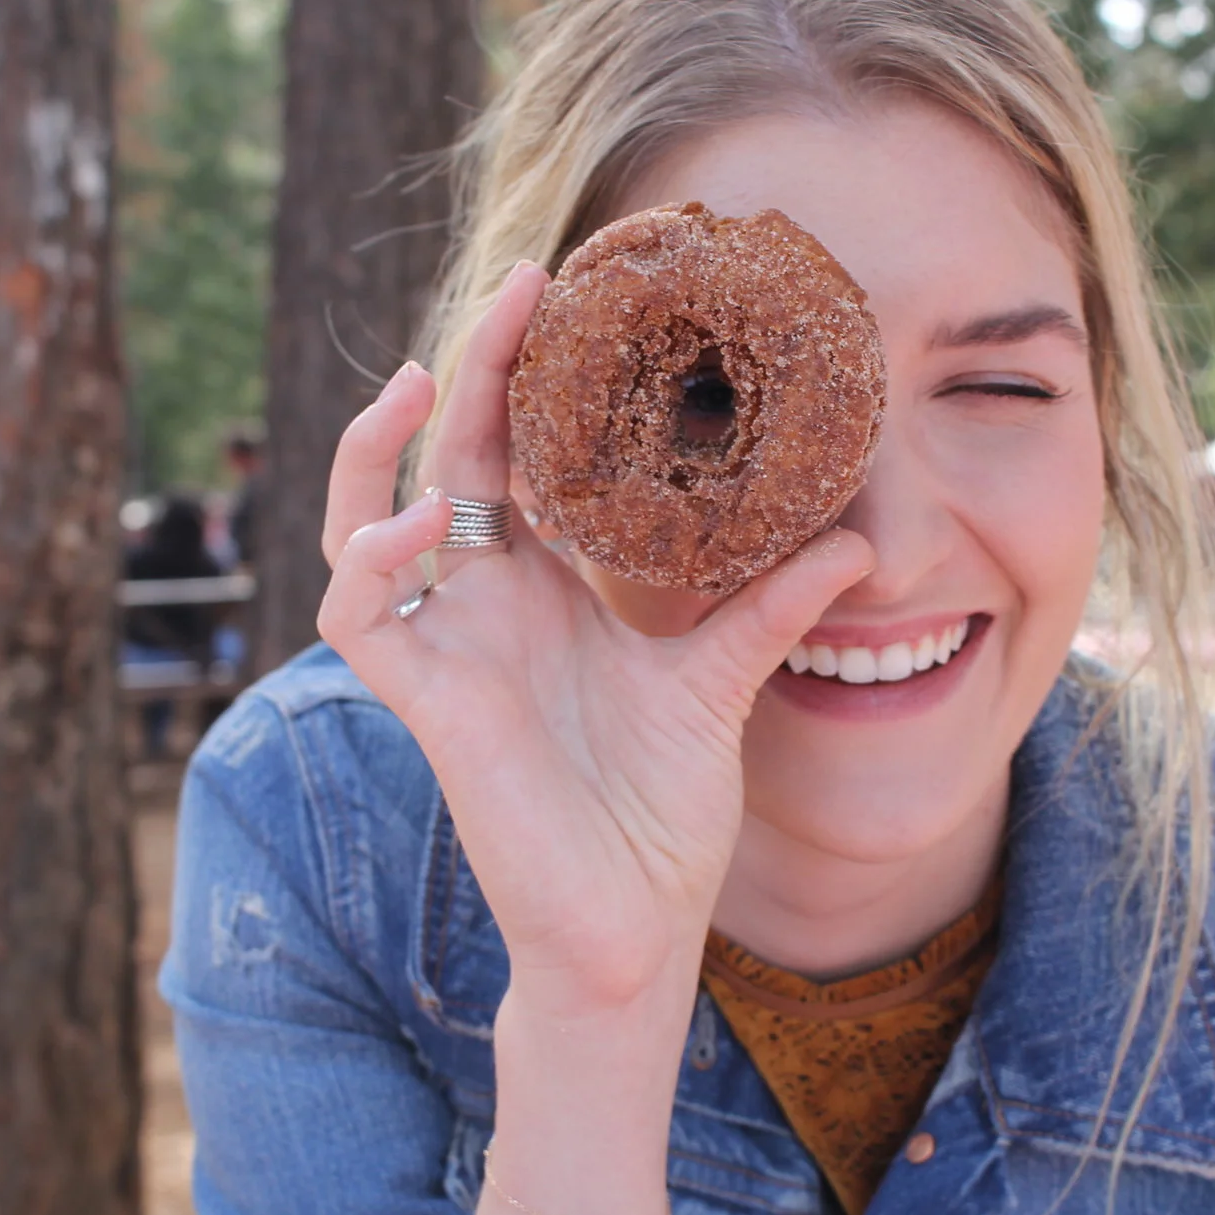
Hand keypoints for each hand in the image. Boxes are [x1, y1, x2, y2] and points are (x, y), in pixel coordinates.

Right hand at [317, 262, 873, 1019]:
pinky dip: (371, 559)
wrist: (632, 927)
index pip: (526, 456)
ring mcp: (449, 649)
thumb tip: (856, 541)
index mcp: (551, 588)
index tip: (578, 294)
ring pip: (364, 523)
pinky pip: (358, 616)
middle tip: (523, 287)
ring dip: (375, 450)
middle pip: (452, 459)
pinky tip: (424, 521)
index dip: (536, 376)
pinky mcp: (425, 703)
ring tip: (416, 383)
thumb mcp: (721, 684)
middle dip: (475, 367)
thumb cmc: (661, 812)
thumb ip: (771, 606)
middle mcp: (488, 604)